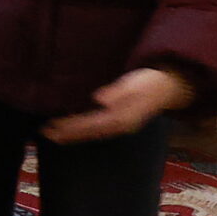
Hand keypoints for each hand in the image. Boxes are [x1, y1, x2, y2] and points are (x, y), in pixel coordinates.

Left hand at [43, 67, 193, 143]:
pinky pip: (98, 128)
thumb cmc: (152, 81)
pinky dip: (83, 130)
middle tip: (44, 133)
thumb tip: (99, 99)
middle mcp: (121, 126)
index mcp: (122, 118)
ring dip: (73, 134)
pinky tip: (74, 128)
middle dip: (67, 134)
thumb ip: (118, 92)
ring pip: (93, 133)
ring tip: (53, 133)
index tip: (51, 127)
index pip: (90, 125)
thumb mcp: (135, 83)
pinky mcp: (122, 121)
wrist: (173, 86)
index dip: (70, 127)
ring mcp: (122, 126)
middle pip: (89, 132)